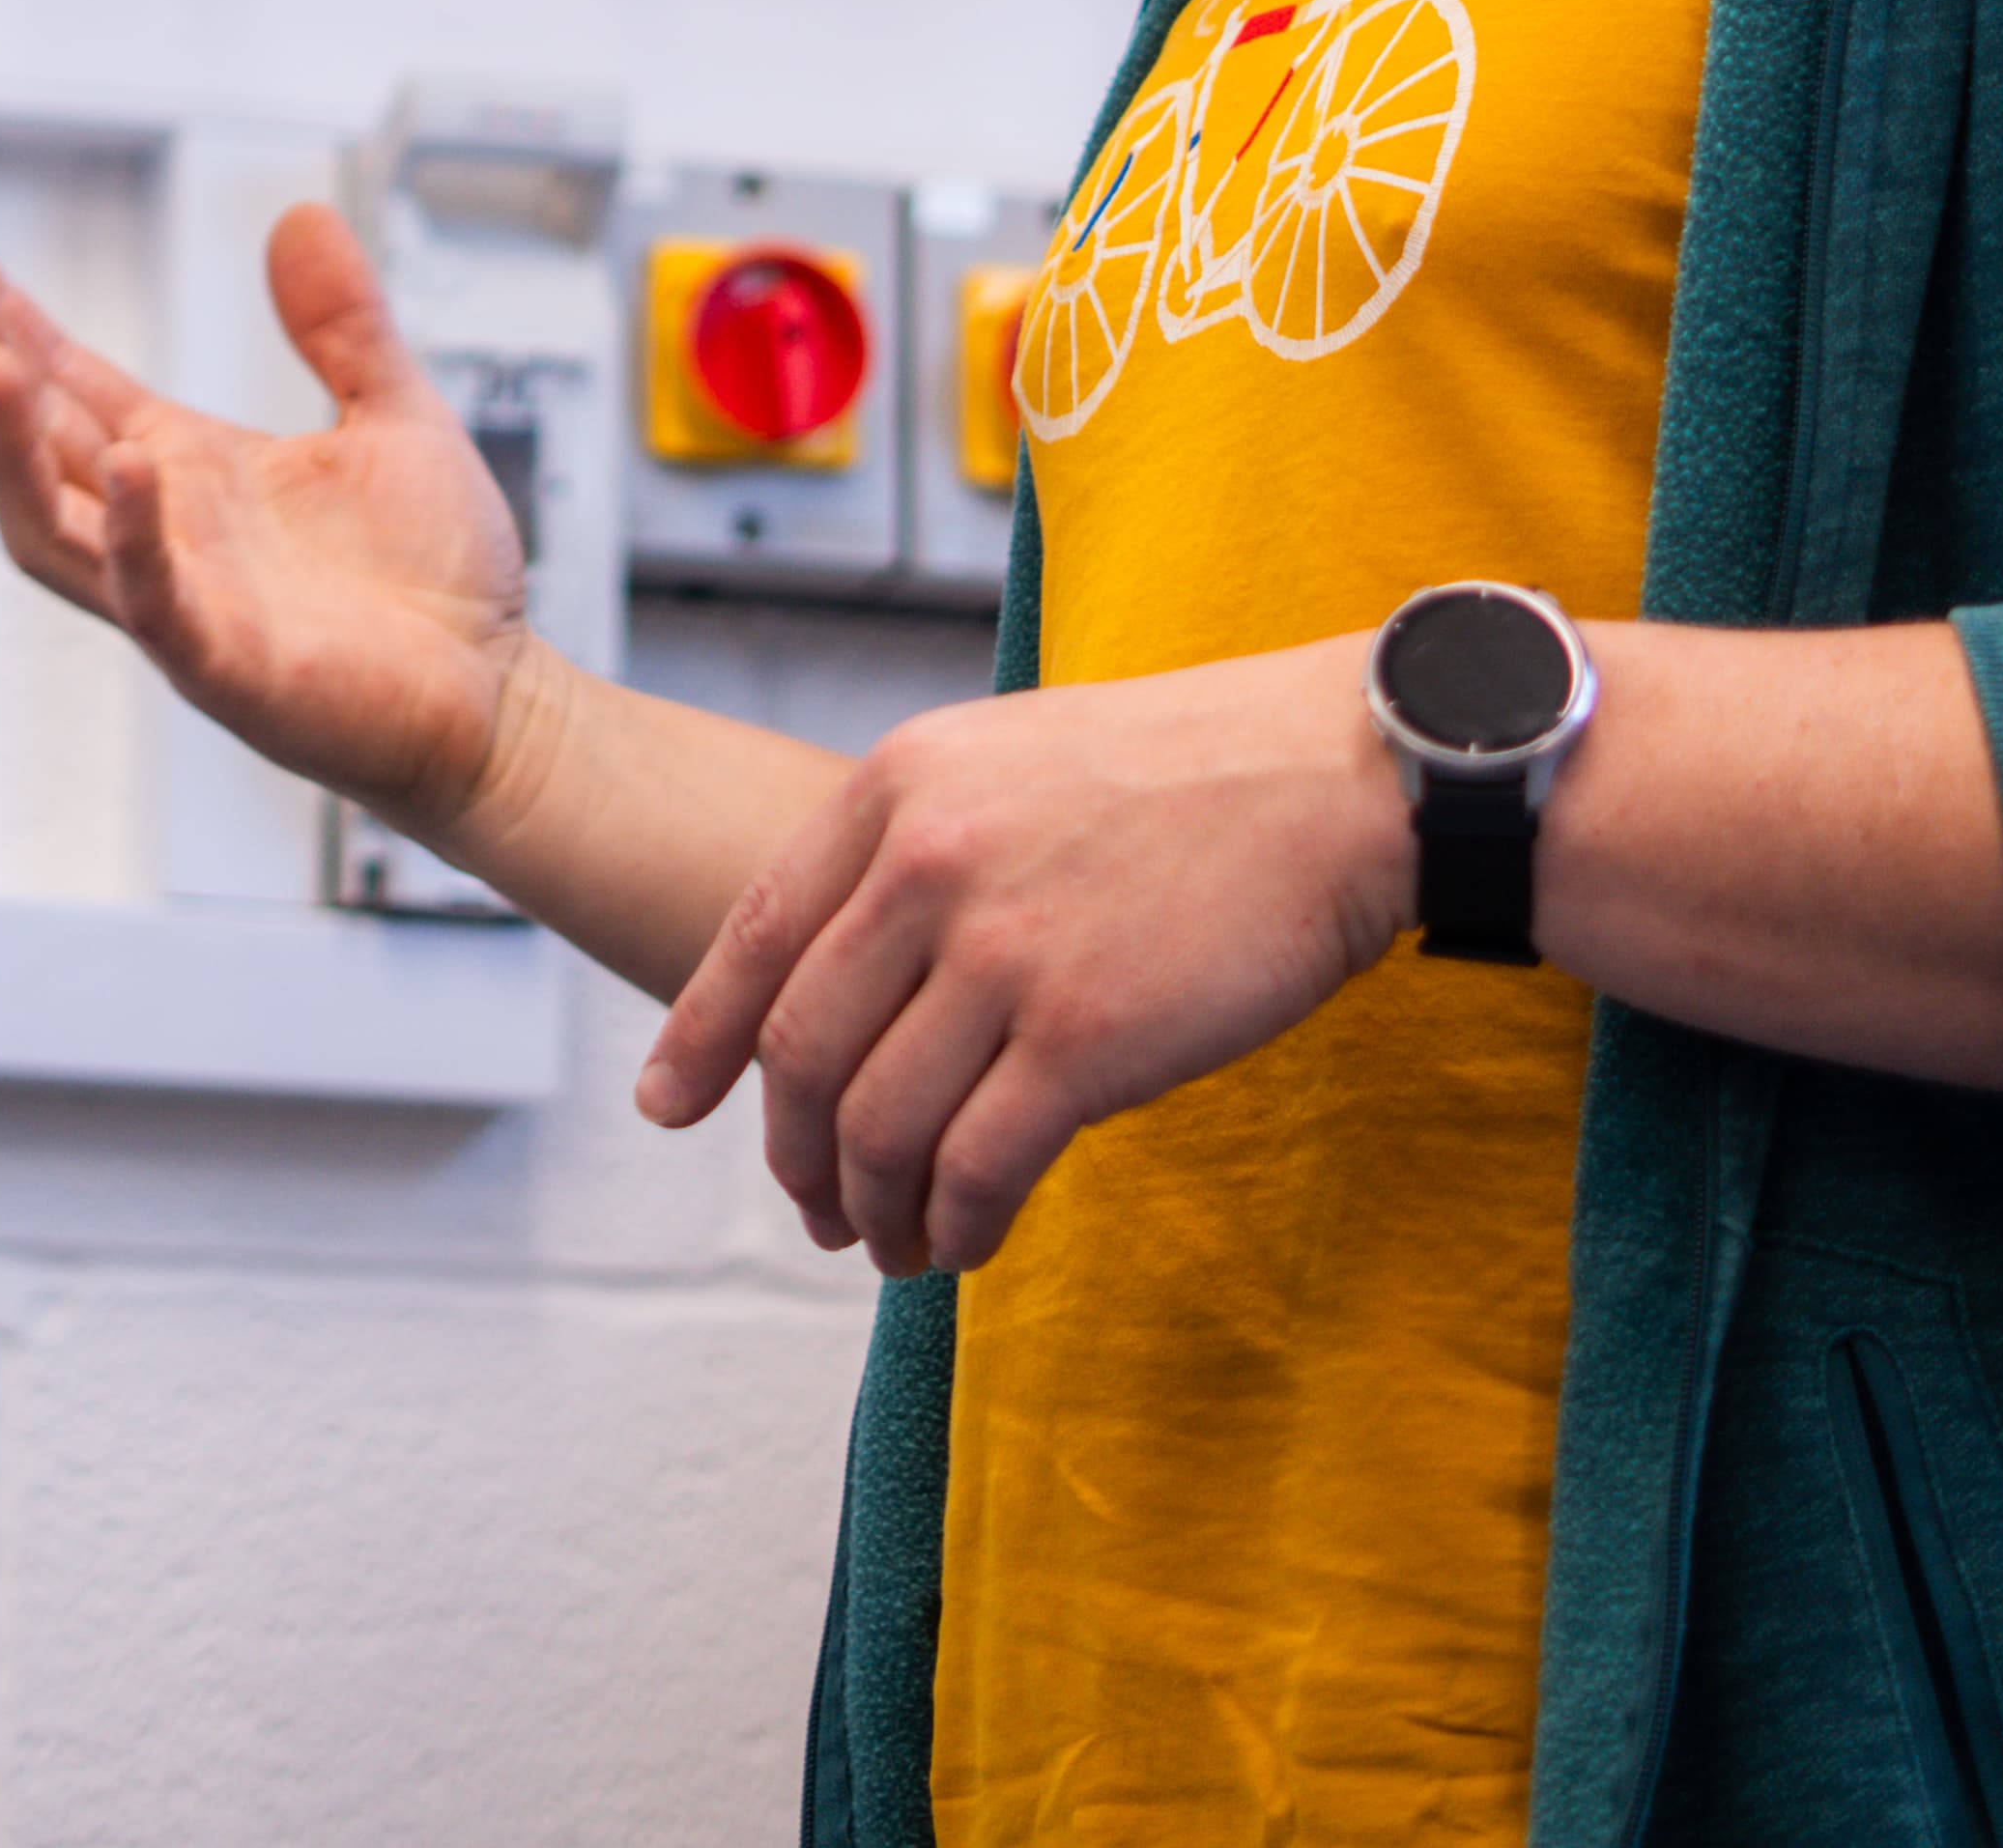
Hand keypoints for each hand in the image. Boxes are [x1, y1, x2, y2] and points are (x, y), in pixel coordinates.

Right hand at [0, 202, 533, 839]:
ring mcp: (182, 602)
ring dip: (8, 448)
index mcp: (185, 466)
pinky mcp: (229, 669)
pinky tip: (127, 468)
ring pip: (56, 526)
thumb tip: (301, 214)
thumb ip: (342, 323)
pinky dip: (134, 541)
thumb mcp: (393, 414)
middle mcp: (160, 529)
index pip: (63, 380)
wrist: (499, 699)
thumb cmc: (435, 577)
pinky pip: (159, 604)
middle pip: (32, 438)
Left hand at [632, 640, 1411, 1277]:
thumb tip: (846, 974)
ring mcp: (1003, 955)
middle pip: (803, 1049)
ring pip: (877, 1125)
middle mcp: (928, 865)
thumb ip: (915, 846)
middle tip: (815, 1208)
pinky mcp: (1085, 1039)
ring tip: (893, 1242)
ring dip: (872, 1207)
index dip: (702, 1037)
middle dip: (792, 1152)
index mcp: (898, 788)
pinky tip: (964, 1243)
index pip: (756, 934)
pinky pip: (976, 1167)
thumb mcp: (1008, 760)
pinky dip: (955, 1225)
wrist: (1335, 778)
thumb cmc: (1186, 775)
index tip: (667, 1108)